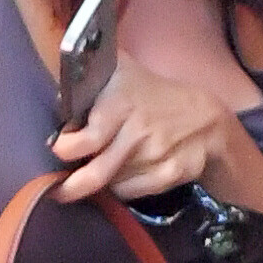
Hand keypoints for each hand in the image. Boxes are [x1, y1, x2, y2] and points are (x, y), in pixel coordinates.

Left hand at [52, 55, 231, 208]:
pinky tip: (121, 176)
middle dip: (72, 187)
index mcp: (121, 103)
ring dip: (100, 182)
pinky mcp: (169, 175)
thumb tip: (57, 70)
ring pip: (111, 184)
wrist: (205, 119)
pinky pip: (131, 193)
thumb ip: (90, 69)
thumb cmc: (152, 94)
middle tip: (58, 192)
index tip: (58, 150)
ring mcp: (155, 155)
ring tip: (95, 172)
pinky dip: (121, 189)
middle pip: (96, 173)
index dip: (67, 148)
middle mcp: (138, 130)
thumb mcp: (122, 71)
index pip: (89, 137)